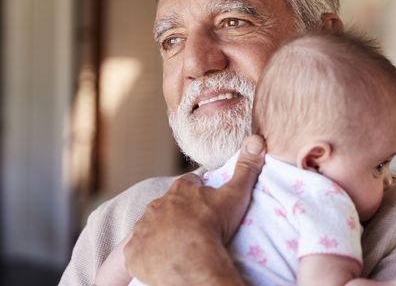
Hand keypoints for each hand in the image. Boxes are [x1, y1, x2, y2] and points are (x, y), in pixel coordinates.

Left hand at [123, 135, 265, 285]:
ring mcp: (143, 227)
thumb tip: (257, 139)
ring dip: (162, 232)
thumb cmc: (213, 225)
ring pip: (152, 226)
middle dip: (178, 212)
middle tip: (195, 227)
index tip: (207, 203)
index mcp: (181, 189)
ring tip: (179, 245)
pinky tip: (161, 259)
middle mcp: (158, 204)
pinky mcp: (134, 251)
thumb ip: (246, 168)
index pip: (189, 183)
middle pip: (168, 204)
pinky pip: (139, 250)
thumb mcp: (235, 194)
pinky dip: (148, 253)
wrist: (189, 260)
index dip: (199, 191)